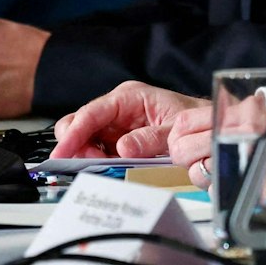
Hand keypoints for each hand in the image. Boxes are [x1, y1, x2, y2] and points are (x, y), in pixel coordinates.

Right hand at [50, 81, 202, 159]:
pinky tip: (108, 167)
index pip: (91, 113)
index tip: (62, 154)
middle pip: (77, 123)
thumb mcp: (175, 129)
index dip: (73, 134)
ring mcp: (114, 124)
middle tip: (92, 163)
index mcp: (129, 97)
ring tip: (104, 166)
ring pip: (82, 138)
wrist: (203, 126)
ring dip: (85, 155)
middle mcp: (116, 108)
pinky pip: (95, 150)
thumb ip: (151, 139)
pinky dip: (95, 161)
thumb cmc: (190, 120)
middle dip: (77, 145)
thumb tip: (123, 148)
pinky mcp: (115, 140)